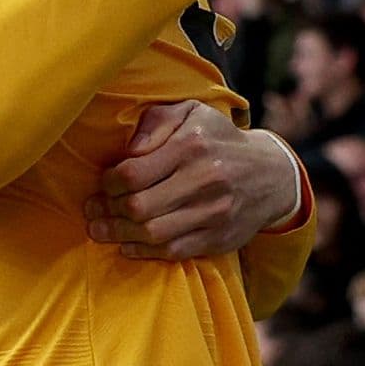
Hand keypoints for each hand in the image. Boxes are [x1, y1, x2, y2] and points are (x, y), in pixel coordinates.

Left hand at [85, 104, 300, 258]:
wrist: (271, 174)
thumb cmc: (218, 140)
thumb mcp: (192, 113)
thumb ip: (157, 122)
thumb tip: (129, 150)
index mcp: (191, 146)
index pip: (132, 173)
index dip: (108, 183)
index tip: (103, 184)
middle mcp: (204, 180)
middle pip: (138, 206)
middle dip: (107, 211)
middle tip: (93, 210)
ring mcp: (213, 212)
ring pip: (152, 233)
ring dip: (118, 234)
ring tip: (100, 230)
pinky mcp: (219, 238)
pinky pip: (173, 251)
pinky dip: (143, 252)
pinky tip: (127, 246)